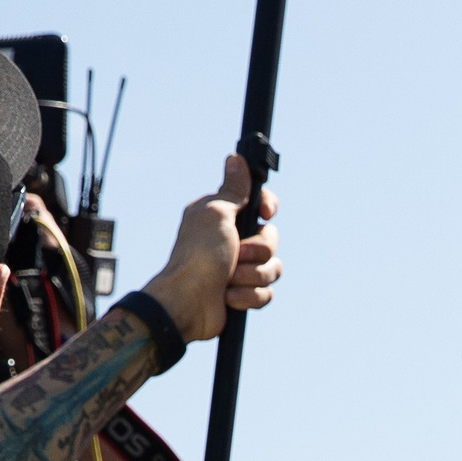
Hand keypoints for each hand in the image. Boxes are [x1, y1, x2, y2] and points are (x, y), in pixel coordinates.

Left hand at [143, 156, 282, 342]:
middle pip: (271, 239)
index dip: (267, 208)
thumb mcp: (216, 213)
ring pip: (273, 268)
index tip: (264, 213)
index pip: (261, 204)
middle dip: (258, 252)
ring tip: (230, 280)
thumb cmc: (198, 255)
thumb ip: (233, 189)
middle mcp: (232, 240)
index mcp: (223, 217)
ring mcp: (239, 268)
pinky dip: (249, 296)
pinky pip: (266, 293)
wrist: (189, 302)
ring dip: (253, 276)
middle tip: (236, 254)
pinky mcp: (244, 293)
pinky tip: (230, 297)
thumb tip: (236, 158)